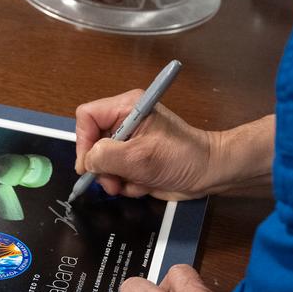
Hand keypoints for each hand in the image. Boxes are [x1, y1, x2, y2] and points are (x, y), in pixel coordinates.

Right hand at [75, 91, 217, 199]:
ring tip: (134, 183)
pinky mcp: (136, 160)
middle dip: (102, 167)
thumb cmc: (181, 157)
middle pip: (93, 143)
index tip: (90, 165)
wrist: (208, 173)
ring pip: (103, 163)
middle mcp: (126, 122)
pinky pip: (117, 174)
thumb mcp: (138, 156)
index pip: (87, 117)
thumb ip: (105, 156)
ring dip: (116, 179)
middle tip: (113, 183)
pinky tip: (145, 183)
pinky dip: (128, 184)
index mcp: (127, 107)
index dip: (83, 141)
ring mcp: (131, 143)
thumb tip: (87, 162)